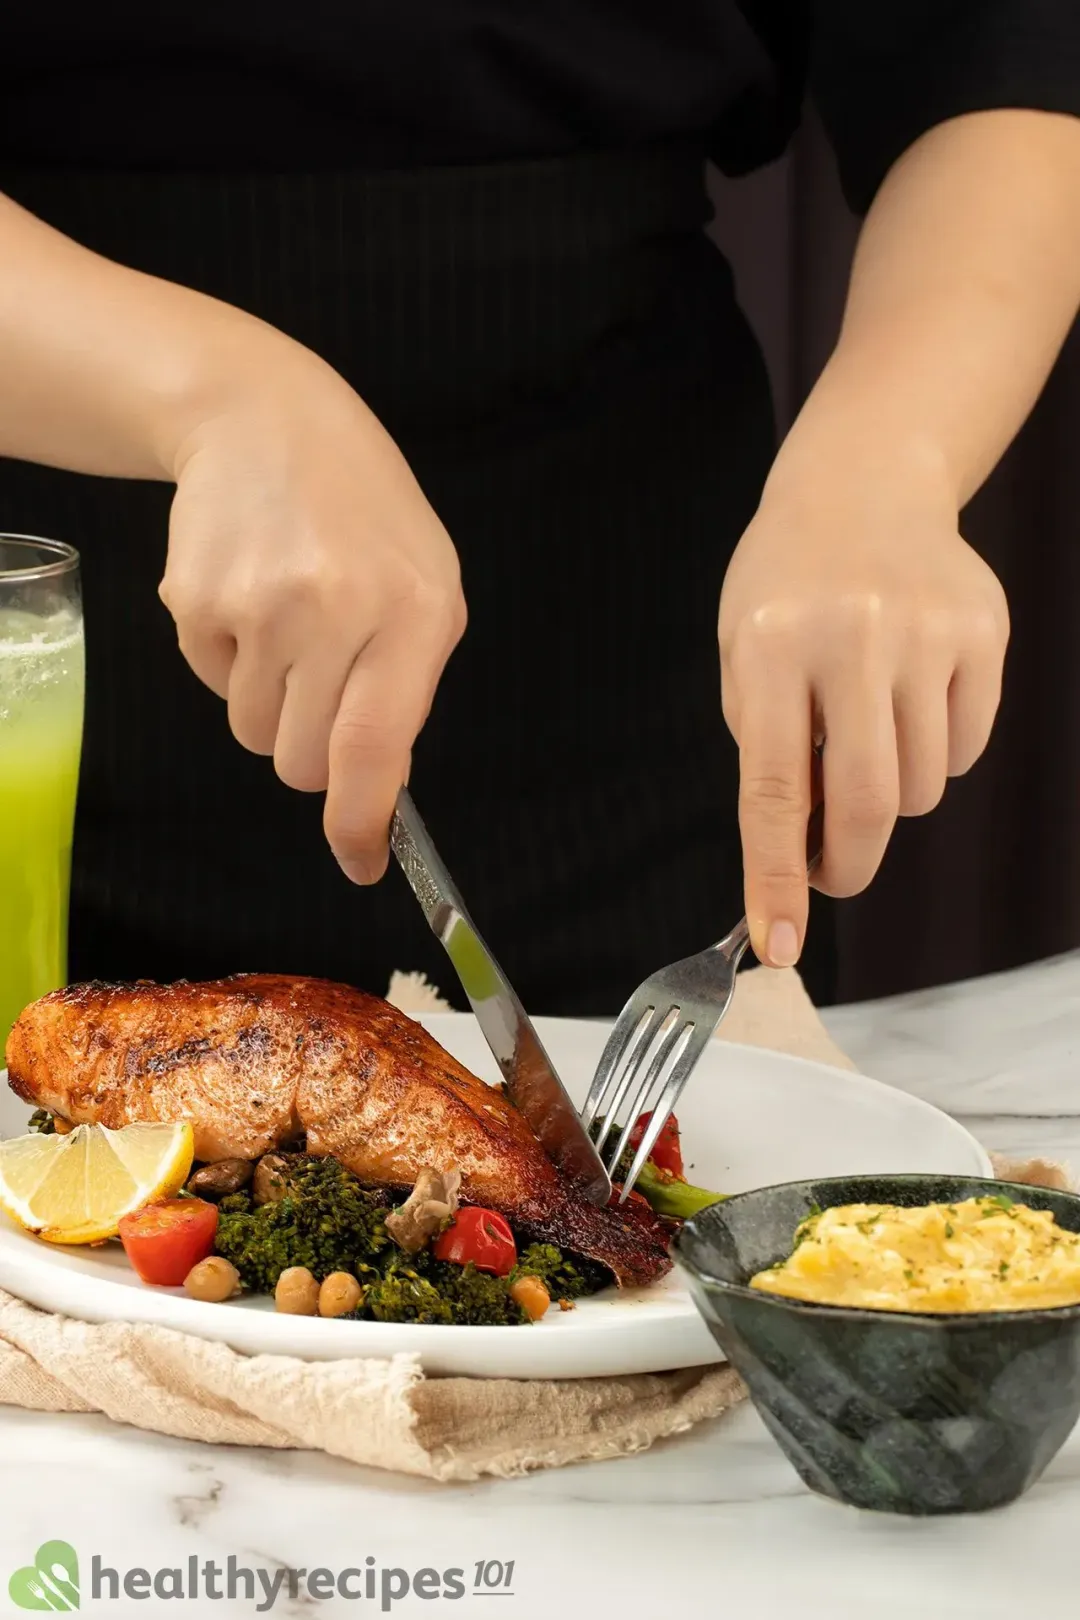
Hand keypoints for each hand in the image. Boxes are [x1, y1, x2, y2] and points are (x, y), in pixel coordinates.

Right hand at [159, 339, 465, 882]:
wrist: (266, 418)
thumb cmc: (363, 513)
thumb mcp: (426, 586)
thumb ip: (409, 688)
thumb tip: (377, 788)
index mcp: (412, 611)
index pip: (376, 747)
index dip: (360, 820)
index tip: (358, 860)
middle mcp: (333, 610)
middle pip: (299, 761)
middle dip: (310, 748)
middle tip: (324, 681)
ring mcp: (257, 604)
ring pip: (252, 731)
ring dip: (271, 701)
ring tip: (292, 621)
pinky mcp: (193, 600)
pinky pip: (211, 685)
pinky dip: (232, 661)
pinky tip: (254, 596)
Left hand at [718, 444, 1008, 967]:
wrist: (861, 488)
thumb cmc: (787, 589)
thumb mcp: (746, 657)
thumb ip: (769, 751)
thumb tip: (804, 854)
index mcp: (770, 646)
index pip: (771, 791)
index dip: (778, 879)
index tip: (780, 945)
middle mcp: (850, 635)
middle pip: (865, 802)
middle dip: (848, 864)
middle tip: (833, 875)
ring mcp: (925, 630)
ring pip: (923, 784)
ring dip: (893, 795)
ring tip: (867, 737)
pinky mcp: (983, 631)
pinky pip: (967, 747)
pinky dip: (937, 753)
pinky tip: (911, 702)